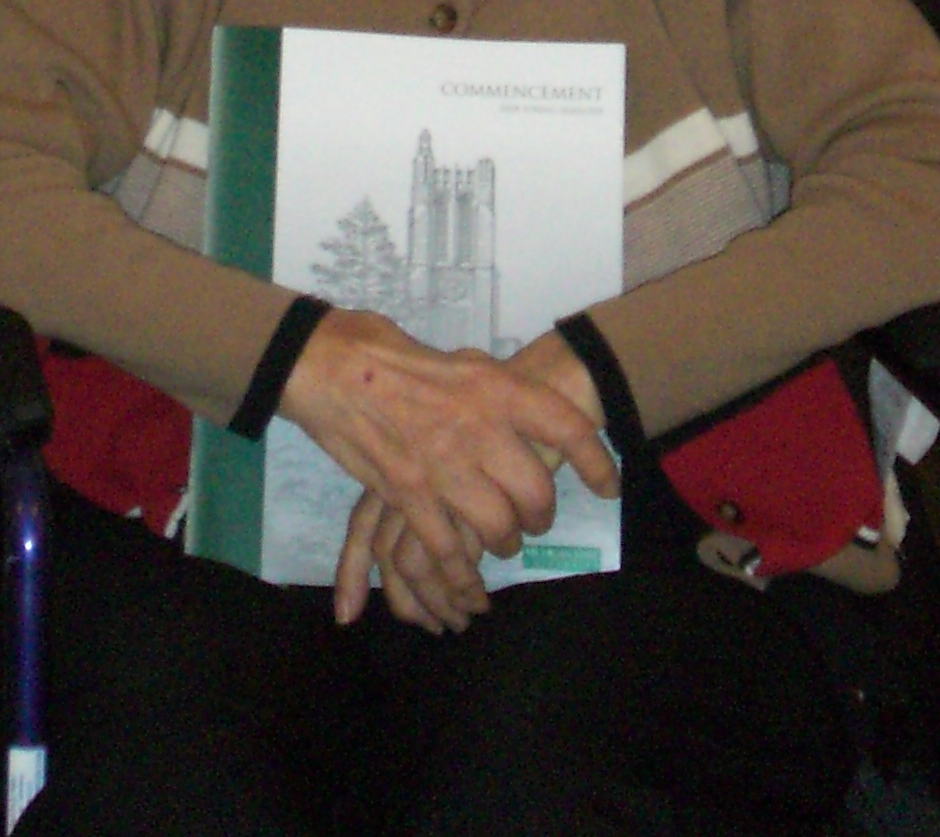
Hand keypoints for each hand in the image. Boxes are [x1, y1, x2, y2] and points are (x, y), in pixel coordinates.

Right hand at [281, 309, 615, 628]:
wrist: (331, 366)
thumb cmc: (392, 353)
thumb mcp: (459, 359)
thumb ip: (493, 391)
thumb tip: (523, 412)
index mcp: (493, 385)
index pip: (566, 425)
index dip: (596, 461)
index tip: (609, 485)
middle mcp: (477, 425)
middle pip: (534, 490)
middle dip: (540, 516)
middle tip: (535, 521)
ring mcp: (442, 463)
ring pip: (496, 526)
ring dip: (503, 544)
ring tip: (500, 544)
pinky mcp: (407, 493)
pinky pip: (447, 549)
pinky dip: (461, 575)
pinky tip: (468, 585)